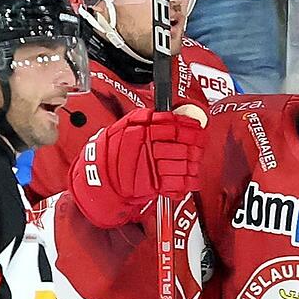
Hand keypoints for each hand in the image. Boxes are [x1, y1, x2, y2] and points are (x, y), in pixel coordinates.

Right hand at [69, 106, 205, 226]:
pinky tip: (190, 180)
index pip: (173, 125)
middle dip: (195, 147)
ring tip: (195, 163)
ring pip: (182, 164)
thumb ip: (149, 118)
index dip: (190, 128)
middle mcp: (146, 146)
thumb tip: (175, 114)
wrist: (99, 175)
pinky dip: (187, 183)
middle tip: (199, 146)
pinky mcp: (151, 184)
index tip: (198, 129)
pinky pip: (176, 183)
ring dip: (193, 165)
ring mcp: (150, 166)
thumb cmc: (114, 149)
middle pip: (182, 145)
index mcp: (141, 129)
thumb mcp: (126, 125)